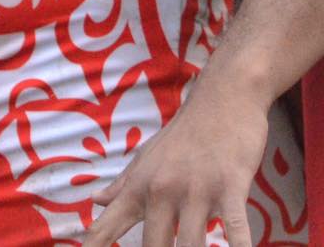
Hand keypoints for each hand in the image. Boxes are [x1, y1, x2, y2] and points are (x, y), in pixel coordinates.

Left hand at [82, 76, 266, 246]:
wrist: (221, 100)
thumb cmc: (183, 134)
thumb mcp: (145, 157)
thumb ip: (121, 185)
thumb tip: (95, 202)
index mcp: (139, 186)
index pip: (109, 225)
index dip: (94, 245)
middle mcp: (162, 190)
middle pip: (153, 245)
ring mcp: (196, 189)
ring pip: (191, 243)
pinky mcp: (230, 187)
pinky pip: (235, 227)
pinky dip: (238, 246)